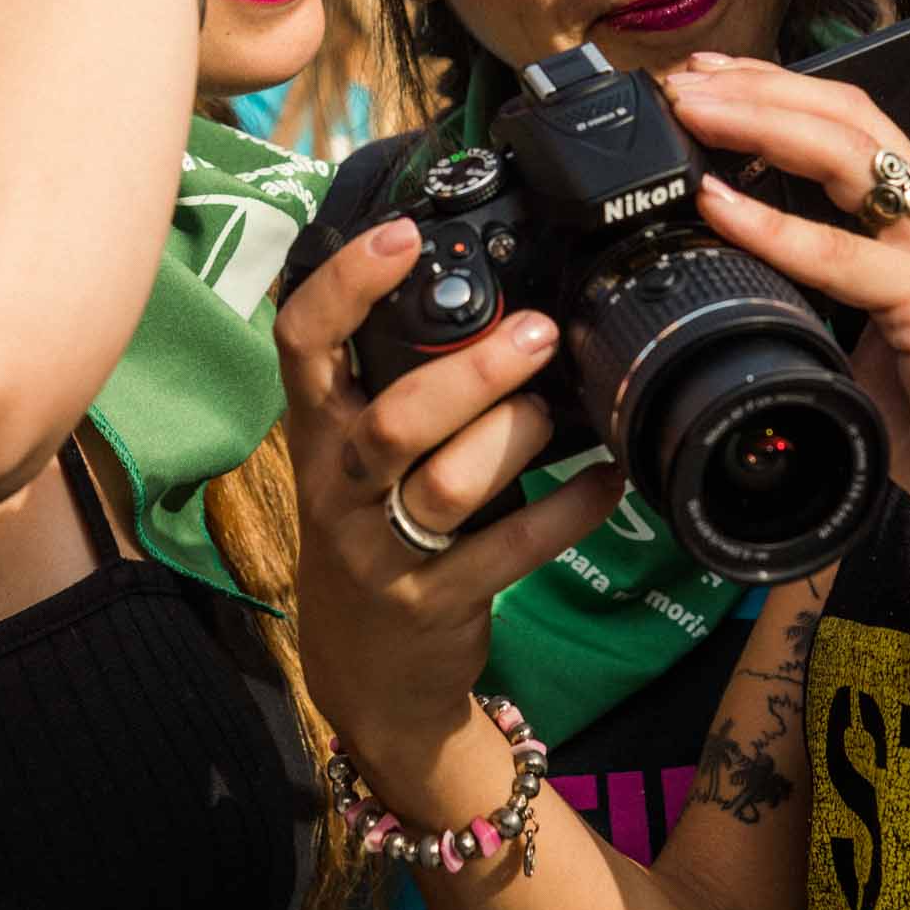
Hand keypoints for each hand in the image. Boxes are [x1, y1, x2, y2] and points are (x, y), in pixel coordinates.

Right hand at [274, 217, 625, 756]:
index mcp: (317, 433)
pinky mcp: (434, 603)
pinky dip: (567, 511)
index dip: (344, 284)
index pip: (302, 344)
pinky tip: (608, 480)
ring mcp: (381, 552)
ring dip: (513, 437)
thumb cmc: (374, 532)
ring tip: (554, 411)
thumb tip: (489, 297)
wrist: (366, 674)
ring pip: (445, 484)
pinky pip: (509, 551)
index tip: (404, 235)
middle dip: (470, 371)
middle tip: (538, 331)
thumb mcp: (358, 459)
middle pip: (391, 419)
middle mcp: (339, 487)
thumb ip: (394, 387)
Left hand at [660, 55, 909, 555]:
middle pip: (844, 115)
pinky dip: (772, 224)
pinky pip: (842, 252)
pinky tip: (718, 205)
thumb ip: (828, 310)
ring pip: (846, 153)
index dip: (778, 92)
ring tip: (689, 110)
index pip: (850, 124)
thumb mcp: (880, 346)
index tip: (707, 83)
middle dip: (756, 86)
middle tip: (679, 79)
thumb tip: (756, 303)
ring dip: (758, 121)